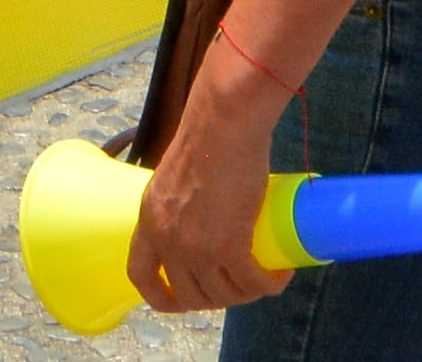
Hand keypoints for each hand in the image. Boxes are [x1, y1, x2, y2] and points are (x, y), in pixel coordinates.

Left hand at [128, 94, 293, 314]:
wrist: (224, 122)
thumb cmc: (207, 134)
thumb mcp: (177, 173)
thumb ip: (182, 196)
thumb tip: (207, 209)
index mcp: (150, 219)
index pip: (140, 275)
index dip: (159, 295)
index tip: (181, 300)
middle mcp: (167, 240)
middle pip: (189, 295)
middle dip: (216, 299)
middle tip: (240, 282)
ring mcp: (196, 248)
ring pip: (223, 295)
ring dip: (247, 294)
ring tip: (265, 276)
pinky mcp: (228, 246)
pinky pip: (251, 283)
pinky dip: (269, 285)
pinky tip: (280, 276)